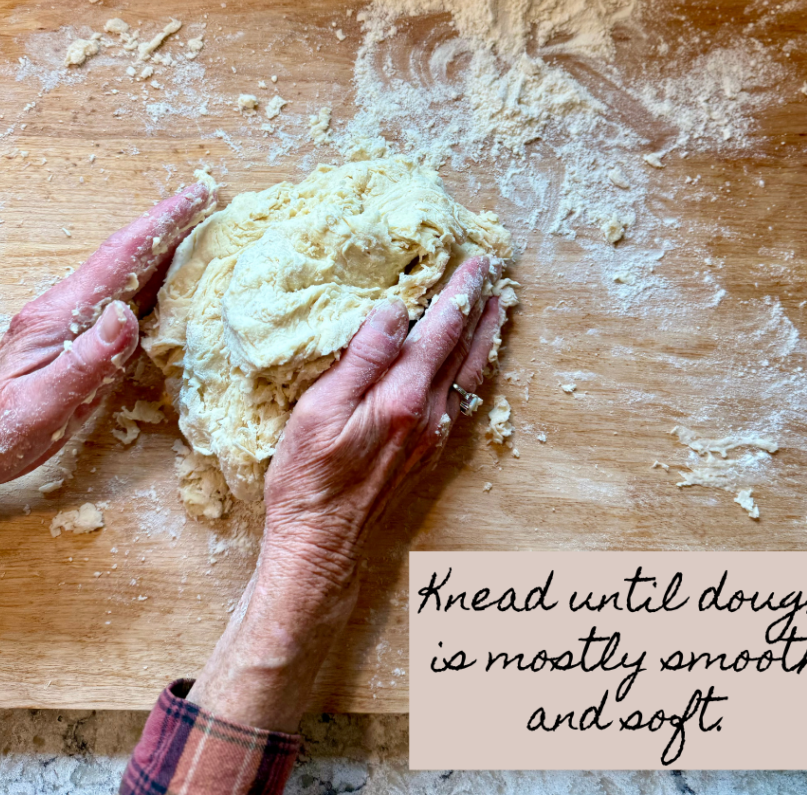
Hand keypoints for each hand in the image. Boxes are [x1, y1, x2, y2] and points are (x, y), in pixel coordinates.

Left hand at [0, 181, 216, 490]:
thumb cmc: (0, 433)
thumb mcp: (44, 405)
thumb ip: (86, 361)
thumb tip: (125, 314)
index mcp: (58, 316)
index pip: (118, 258)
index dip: (160, 225)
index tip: (194, 198)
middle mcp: (63, 308)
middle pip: (124, 255)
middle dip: (167, 224)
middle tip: (207, 198)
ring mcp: (68, 320)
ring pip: (124, 272)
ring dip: (163, 246)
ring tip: (201, 229)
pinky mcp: (73, 336)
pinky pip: (122, 295)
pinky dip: (152, 276)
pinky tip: (171, 278)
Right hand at [264, 255, 502, 587]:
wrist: (322, 547)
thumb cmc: (309, 479)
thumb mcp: (321, 411)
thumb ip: (364, 358)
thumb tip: (396, 311)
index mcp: (404, 397)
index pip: (442, 330)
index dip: (461, 292)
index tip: (477, 260)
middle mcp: (430, 414)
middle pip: (465, 348)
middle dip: (482, 306)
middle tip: (497, 273)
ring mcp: (433, 435)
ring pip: (470, 373)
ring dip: (485, 336)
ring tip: (497, 308)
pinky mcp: (427, 451)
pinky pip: (463, 397)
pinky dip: (474, 369)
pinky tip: (472, 364)